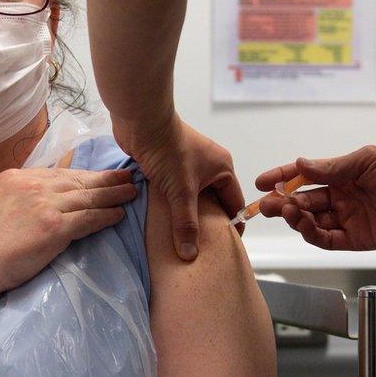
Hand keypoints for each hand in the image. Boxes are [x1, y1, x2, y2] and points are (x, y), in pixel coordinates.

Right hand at [0, 168, 136, 291]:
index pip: (58, 173)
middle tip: (126, 175)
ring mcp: (46, 204)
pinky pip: (88, 218)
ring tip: (131, 192)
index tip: (96, 176)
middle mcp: (33, 185)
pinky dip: (106, 215)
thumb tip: (29, 198)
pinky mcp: (55, 227)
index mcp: (16, 177)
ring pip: (87, 196)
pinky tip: (119, 214)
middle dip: (104, 178)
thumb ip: (14, 195)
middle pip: (77, 180)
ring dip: (113, 194)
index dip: (81, 175)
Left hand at [115, 113, 244, 260]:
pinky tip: (165, 222)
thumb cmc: (168, 151)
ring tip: (183, 239)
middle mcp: (209, 166)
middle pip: (214, 201)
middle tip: (202, 249)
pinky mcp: (168, 166)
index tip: (225, 247)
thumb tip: (190, 255)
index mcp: (222, 168)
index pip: (234, 202)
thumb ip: (186, 223)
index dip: (232, 224)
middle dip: (208, 223)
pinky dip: (172, 205)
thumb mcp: (181, 191)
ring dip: (187, 214)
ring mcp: (188, 165)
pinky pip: (175, 191)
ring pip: (192, 197)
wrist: (140, 121)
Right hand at [255, 145, 375, 250]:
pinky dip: (312, 234)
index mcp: (340, 176)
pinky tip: (305, 226)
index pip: (303, 177)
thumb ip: (331, 168)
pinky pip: (327, 240)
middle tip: (267, 204)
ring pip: (311, 221)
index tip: (261, 181)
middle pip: (302, 201)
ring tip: (287, 211)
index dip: (281, 178)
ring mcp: (347, 219)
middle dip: (281, 202)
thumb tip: (300, 165)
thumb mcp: (365, 160)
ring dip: (295, 217)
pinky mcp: (357, 240)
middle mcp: (340, 198)